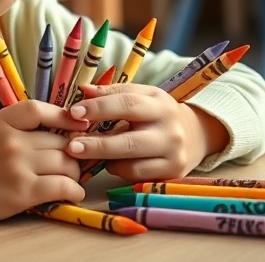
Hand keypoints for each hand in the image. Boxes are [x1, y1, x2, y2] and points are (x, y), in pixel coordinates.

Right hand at [0, 100, 88, 222]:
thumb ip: (14, 121)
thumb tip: (51, 121)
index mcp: (2, 121)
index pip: (40, 110)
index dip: (65, 116)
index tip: (79, 124)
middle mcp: (13, 141)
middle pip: (60, 141)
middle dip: (73, 150)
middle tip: (75, 158)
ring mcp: (19, 167)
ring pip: (66, 163)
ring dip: (74, 172)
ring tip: (71, 177)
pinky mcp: (23, 192)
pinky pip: (62, 187)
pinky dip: (73, 190)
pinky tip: (73, 192)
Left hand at [64, 83, 228, 181]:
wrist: (194, 135)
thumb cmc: (156, 114)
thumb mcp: (140, 96)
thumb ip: (112, 93)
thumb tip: (83, 89)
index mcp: (160, 103)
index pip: (127, 103)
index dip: (99, 108)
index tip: (74, 112)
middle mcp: (170, 129)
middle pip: (129, 140)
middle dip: (97, 144)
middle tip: (71, 145)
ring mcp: (173, 154)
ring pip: (132, 162)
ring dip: (104, 158)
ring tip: (84, 152)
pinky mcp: (171, 174)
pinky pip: (137, 175)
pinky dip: (118, 169)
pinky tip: (110, 162)